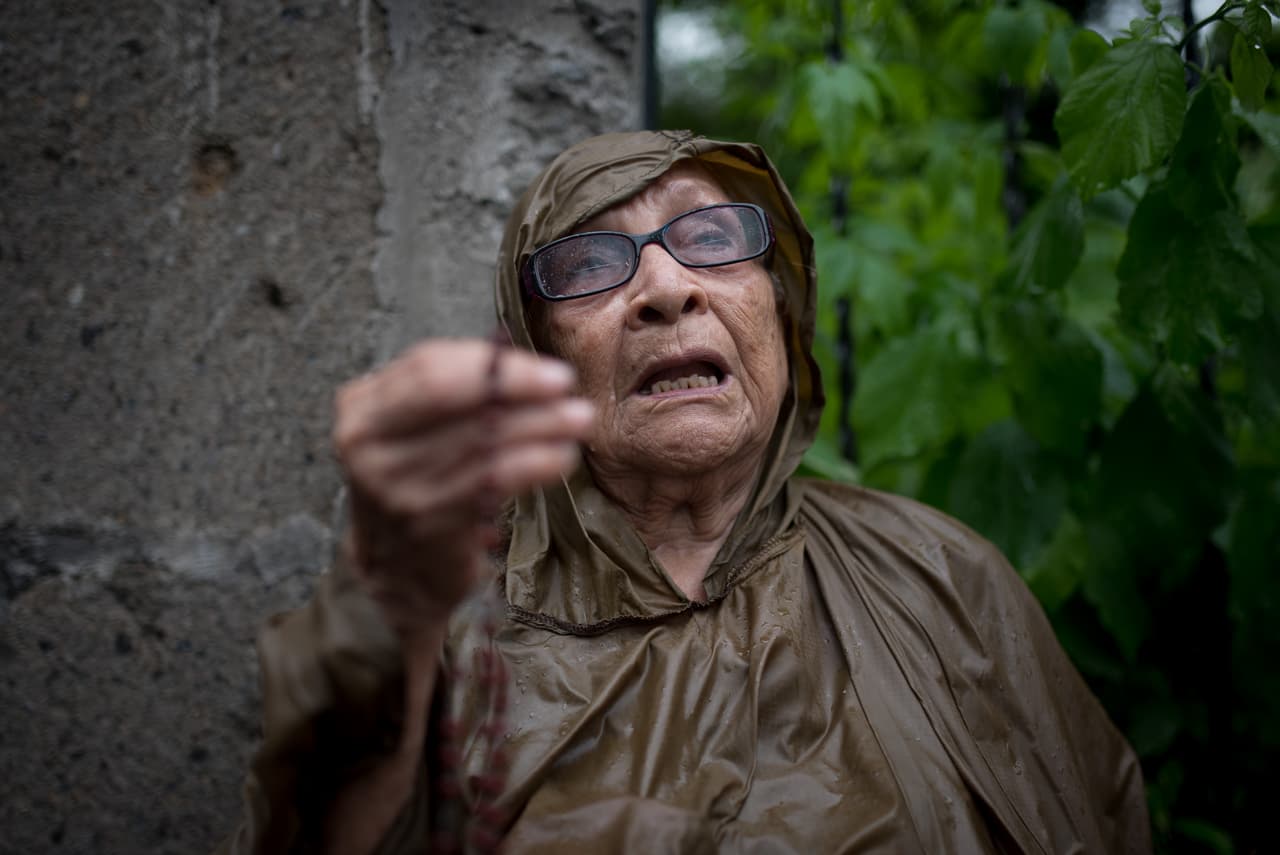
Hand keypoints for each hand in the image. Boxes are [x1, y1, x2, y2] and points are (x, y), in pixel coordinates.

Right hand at [332, 338, 592, 641]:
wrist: (396, 567)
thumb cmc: (421, 476)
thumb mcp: (418, 424)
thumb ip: (457, 389)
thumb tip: (532, 370)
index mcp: (362, 408)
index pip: (430, 367)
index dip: (495, 365)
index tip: (547, 370)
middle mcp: (368, 446)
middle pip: (455, 401)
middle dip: (520, 392)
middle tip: (571, 391)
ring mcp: (394, 488)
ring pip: (479, 442)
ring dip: (538, 428)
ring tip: (578, 421)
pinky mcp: (426, 524)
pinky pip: (491, 483)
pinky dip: (533, 465)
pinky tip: (561, 458)